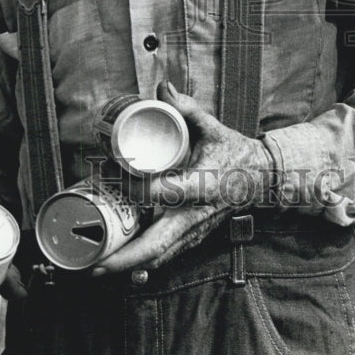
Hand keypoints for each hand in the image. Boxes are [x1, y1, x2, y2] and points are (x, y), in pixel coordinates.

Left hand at [91, 81, 273, 273]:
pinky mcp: (193, 238)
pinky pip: (166, 256)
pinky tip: (120, 265)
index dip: (131, 186)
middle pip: (158, 245)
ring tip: (95, 268)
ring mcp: (196, 231)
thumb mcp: (213, 127)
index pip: (162, 192)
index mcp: (202, 185)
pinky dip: (142, 263)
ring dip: (128, 265)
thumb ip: (187, 108)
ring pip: (160, 257)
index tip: (106, 171)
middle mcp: (197, 215)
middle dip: (124, 257)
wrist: (261, 178)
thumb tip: (162, 86)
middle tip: (93, 262)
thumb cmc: (234, 151)